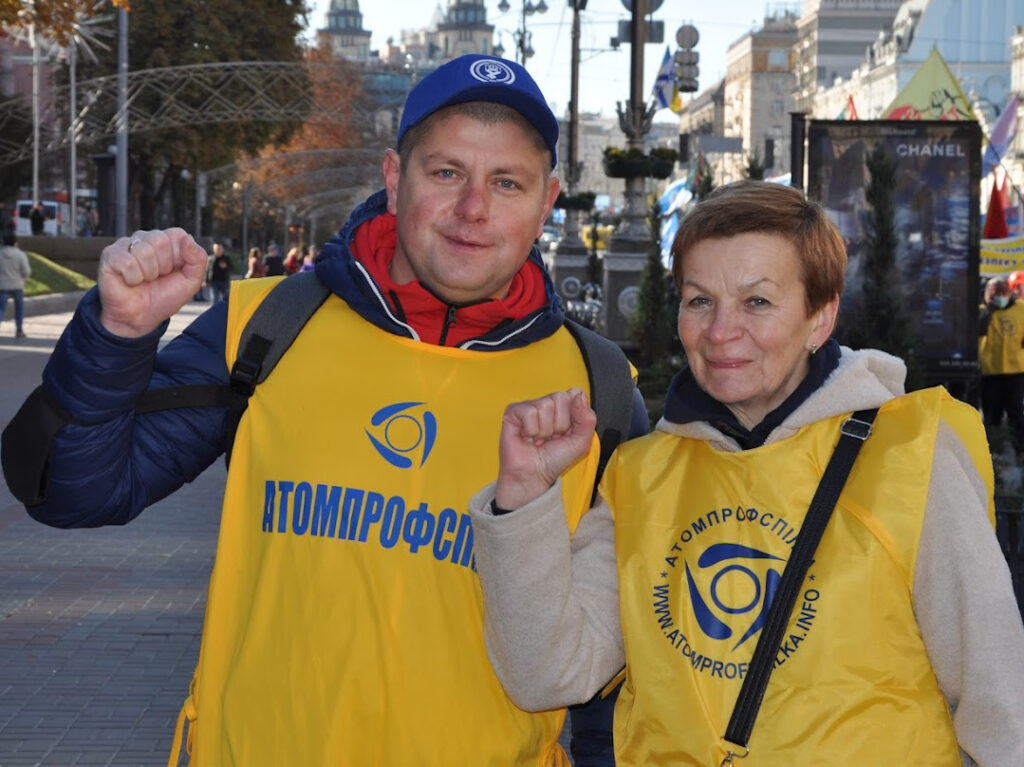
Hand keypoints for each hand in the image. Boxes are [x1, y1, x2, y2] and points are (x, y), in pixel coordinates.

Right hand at [98, 228, 208, 337]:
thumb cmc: (164, 297)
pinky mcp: (110, 255)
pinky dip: (133, 278)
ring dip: (148, 274)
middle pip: (160, 240)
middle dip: (163, 267)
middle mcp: (145, 238)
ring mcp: (126, 245)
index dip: (178, 258)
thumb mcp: (191, 281)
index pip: (178, 235)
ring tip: (143, 280)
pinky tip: (130, 282)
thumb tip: (188, 239)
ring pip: (144, 251)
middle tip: (156, 278)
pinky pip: (127, 262)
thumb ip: (198, 259)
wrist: (141, 318)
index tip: (172, 272)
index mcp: (166, 241)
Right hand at [495, 388, 596, 509]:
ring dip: (545, 430)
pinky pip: (529, 412)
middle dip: (560, 424)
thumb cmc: (556, 459)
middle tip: (552, 438)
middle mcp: (547, 403)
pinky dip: (531, 430)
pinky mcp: (513, 412)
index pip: (575, 393)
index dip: (574, 415)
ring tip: (539, 440)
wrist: (535, 475)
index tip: (568, 432)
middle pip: (561, 397)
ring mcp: (530, 406)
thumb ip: (587, 418)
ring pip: (545, 405)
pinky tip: (527, 438)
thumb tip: (579, 395)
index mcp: (565, 407)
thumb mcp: (581, 442)